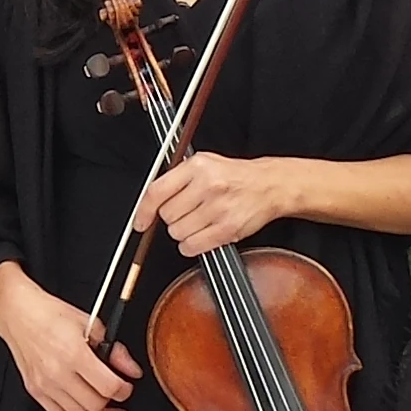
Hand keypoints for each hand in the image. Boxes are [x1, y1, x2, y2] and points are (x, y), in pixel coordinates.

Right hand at [0, 262, 142, 410]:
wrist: (16, 312)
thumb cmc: (49, 313)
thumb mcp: (89, 323)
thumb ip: (114, 350)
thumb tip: (131, 369)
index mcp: (74, 353)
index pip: (109, 386)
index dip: (124, 389)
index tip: (127, 385)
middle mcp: (58, 372)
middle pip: (95, 404)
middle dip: (114, 403)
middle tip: (120, 397)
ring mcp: (45, 384)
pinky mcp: (35, 390)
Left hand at [133, 154, 289, 257]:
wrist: (270, 185)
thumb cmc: (235, 175)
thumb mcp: (203, 164)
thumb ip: (176, 178)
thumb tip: (148, 201)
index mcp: (197, 167)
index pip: (157, 192)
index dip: (144, 211)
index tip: (140, 223)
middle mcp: (207, 185)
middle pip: (167, 215)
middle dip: (173, 218)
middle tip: (188, 212)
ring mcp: (218, 208)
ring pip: (178, 232)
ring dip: (183, 232)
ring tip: (199, 221)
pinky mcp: (228, 228)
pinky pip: (193, 246)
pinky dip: (192, 246)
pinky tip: (202, 235)